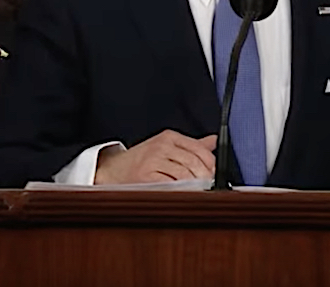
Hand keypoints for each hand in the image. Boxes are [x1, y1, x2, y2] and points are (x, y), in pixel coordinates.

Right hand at [94, 130, 216, 183]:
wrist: (112, 169)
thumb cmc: (142, 159)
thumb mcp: (166, 146)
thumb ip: (191, 145)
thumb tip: (214, 141)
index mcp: (169, 137)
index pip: (199, 149)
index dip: (211, 163)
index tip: (216, 174)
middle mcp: (161, 145)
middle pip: (193, 162)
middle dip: (205, 177)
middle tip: (210, 186)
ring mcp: (152, 160)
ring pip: (183, 174)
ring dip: (194, 185)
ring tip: (199, 191)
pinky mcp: (145, 175)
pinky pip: (169, 184)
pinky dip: (179, 190)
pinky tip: (182, 193)